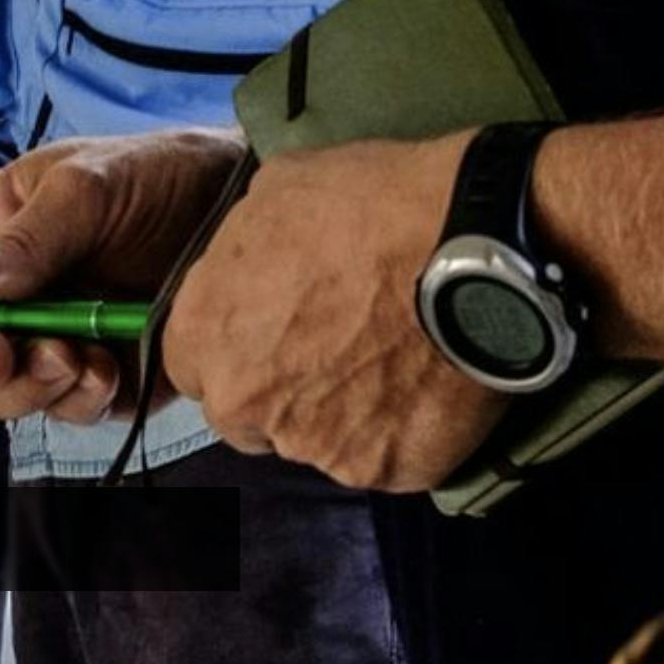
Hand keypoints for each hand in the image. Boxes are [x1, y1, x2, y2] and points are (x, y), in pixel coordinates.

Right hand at [0, 130, 243, 422]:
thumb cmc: (164, 177)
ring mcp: (45, 335)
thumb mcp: (89, 188)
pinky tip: (109, 368)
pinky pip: (59, 411)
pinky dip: (75, 399)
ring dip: (23, 385)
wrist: (257, 217)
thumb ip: (21, 243)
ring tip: (76, 357)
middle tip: (0, 353)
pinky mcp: (97, 376)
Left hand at [163, 131, 503, 490]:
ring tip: (390, 354)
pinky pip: (382, 456)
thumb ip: (242, 251)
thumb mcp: (274, 193)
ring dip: (339, 411)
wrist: (473, 244)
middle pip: (245, 416)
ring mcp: (317, 445)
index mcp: (206, 334)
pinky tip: (426, 379)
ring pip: (314, 440)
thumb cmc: (369, 205)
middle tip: (331, 346)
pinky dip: (400, 429)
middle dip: (276, 390)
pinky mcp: (386, 470)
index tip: (268, 328)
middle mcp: (247, 403)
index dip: (230, 346)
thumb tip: (251, 265)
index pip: (190, 366)